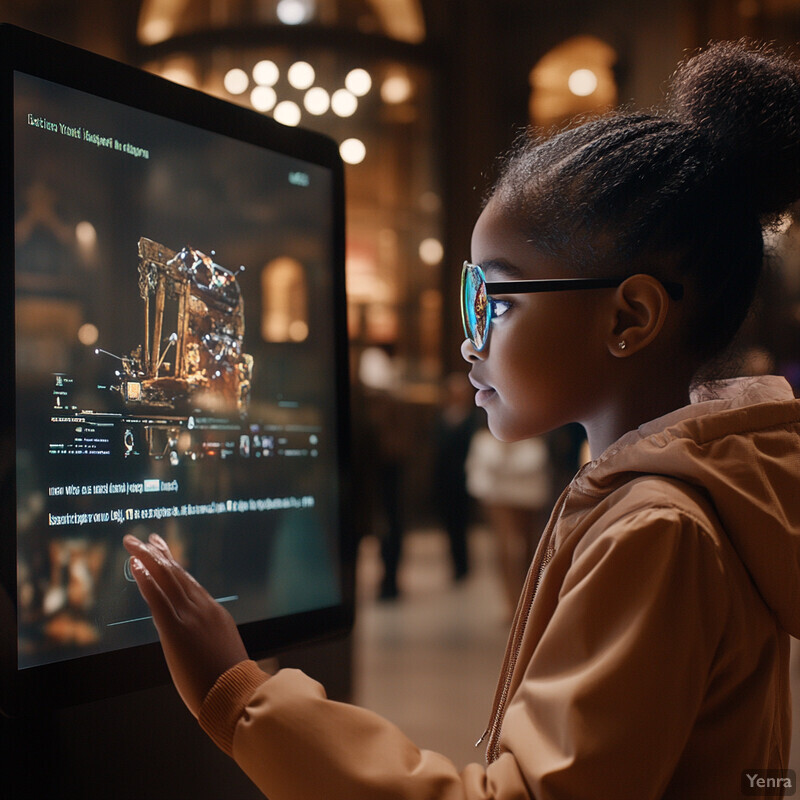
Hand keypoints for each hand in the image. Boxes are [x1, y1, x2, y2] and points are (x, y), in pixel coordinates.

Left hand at [123, 533, 248, 717]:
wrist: (236, 694)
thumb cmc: (230, 684)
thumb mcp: (223, 653)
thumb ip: (211, 640)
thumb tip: (202, 644)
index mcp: (216, 613)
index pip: (190, 584)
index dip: (173, 565)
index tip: (162, 552)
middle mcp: (203, 609)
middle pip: (177, 573)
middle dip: (159, 553)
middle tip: (145, 537)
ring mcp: (190, 617)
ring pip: (167, 578)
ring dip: (148, 558)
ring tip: (133, 542)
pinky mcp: (176, 630)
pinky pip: (157, 598)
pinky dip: (146, 579)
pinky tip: (135, 566)